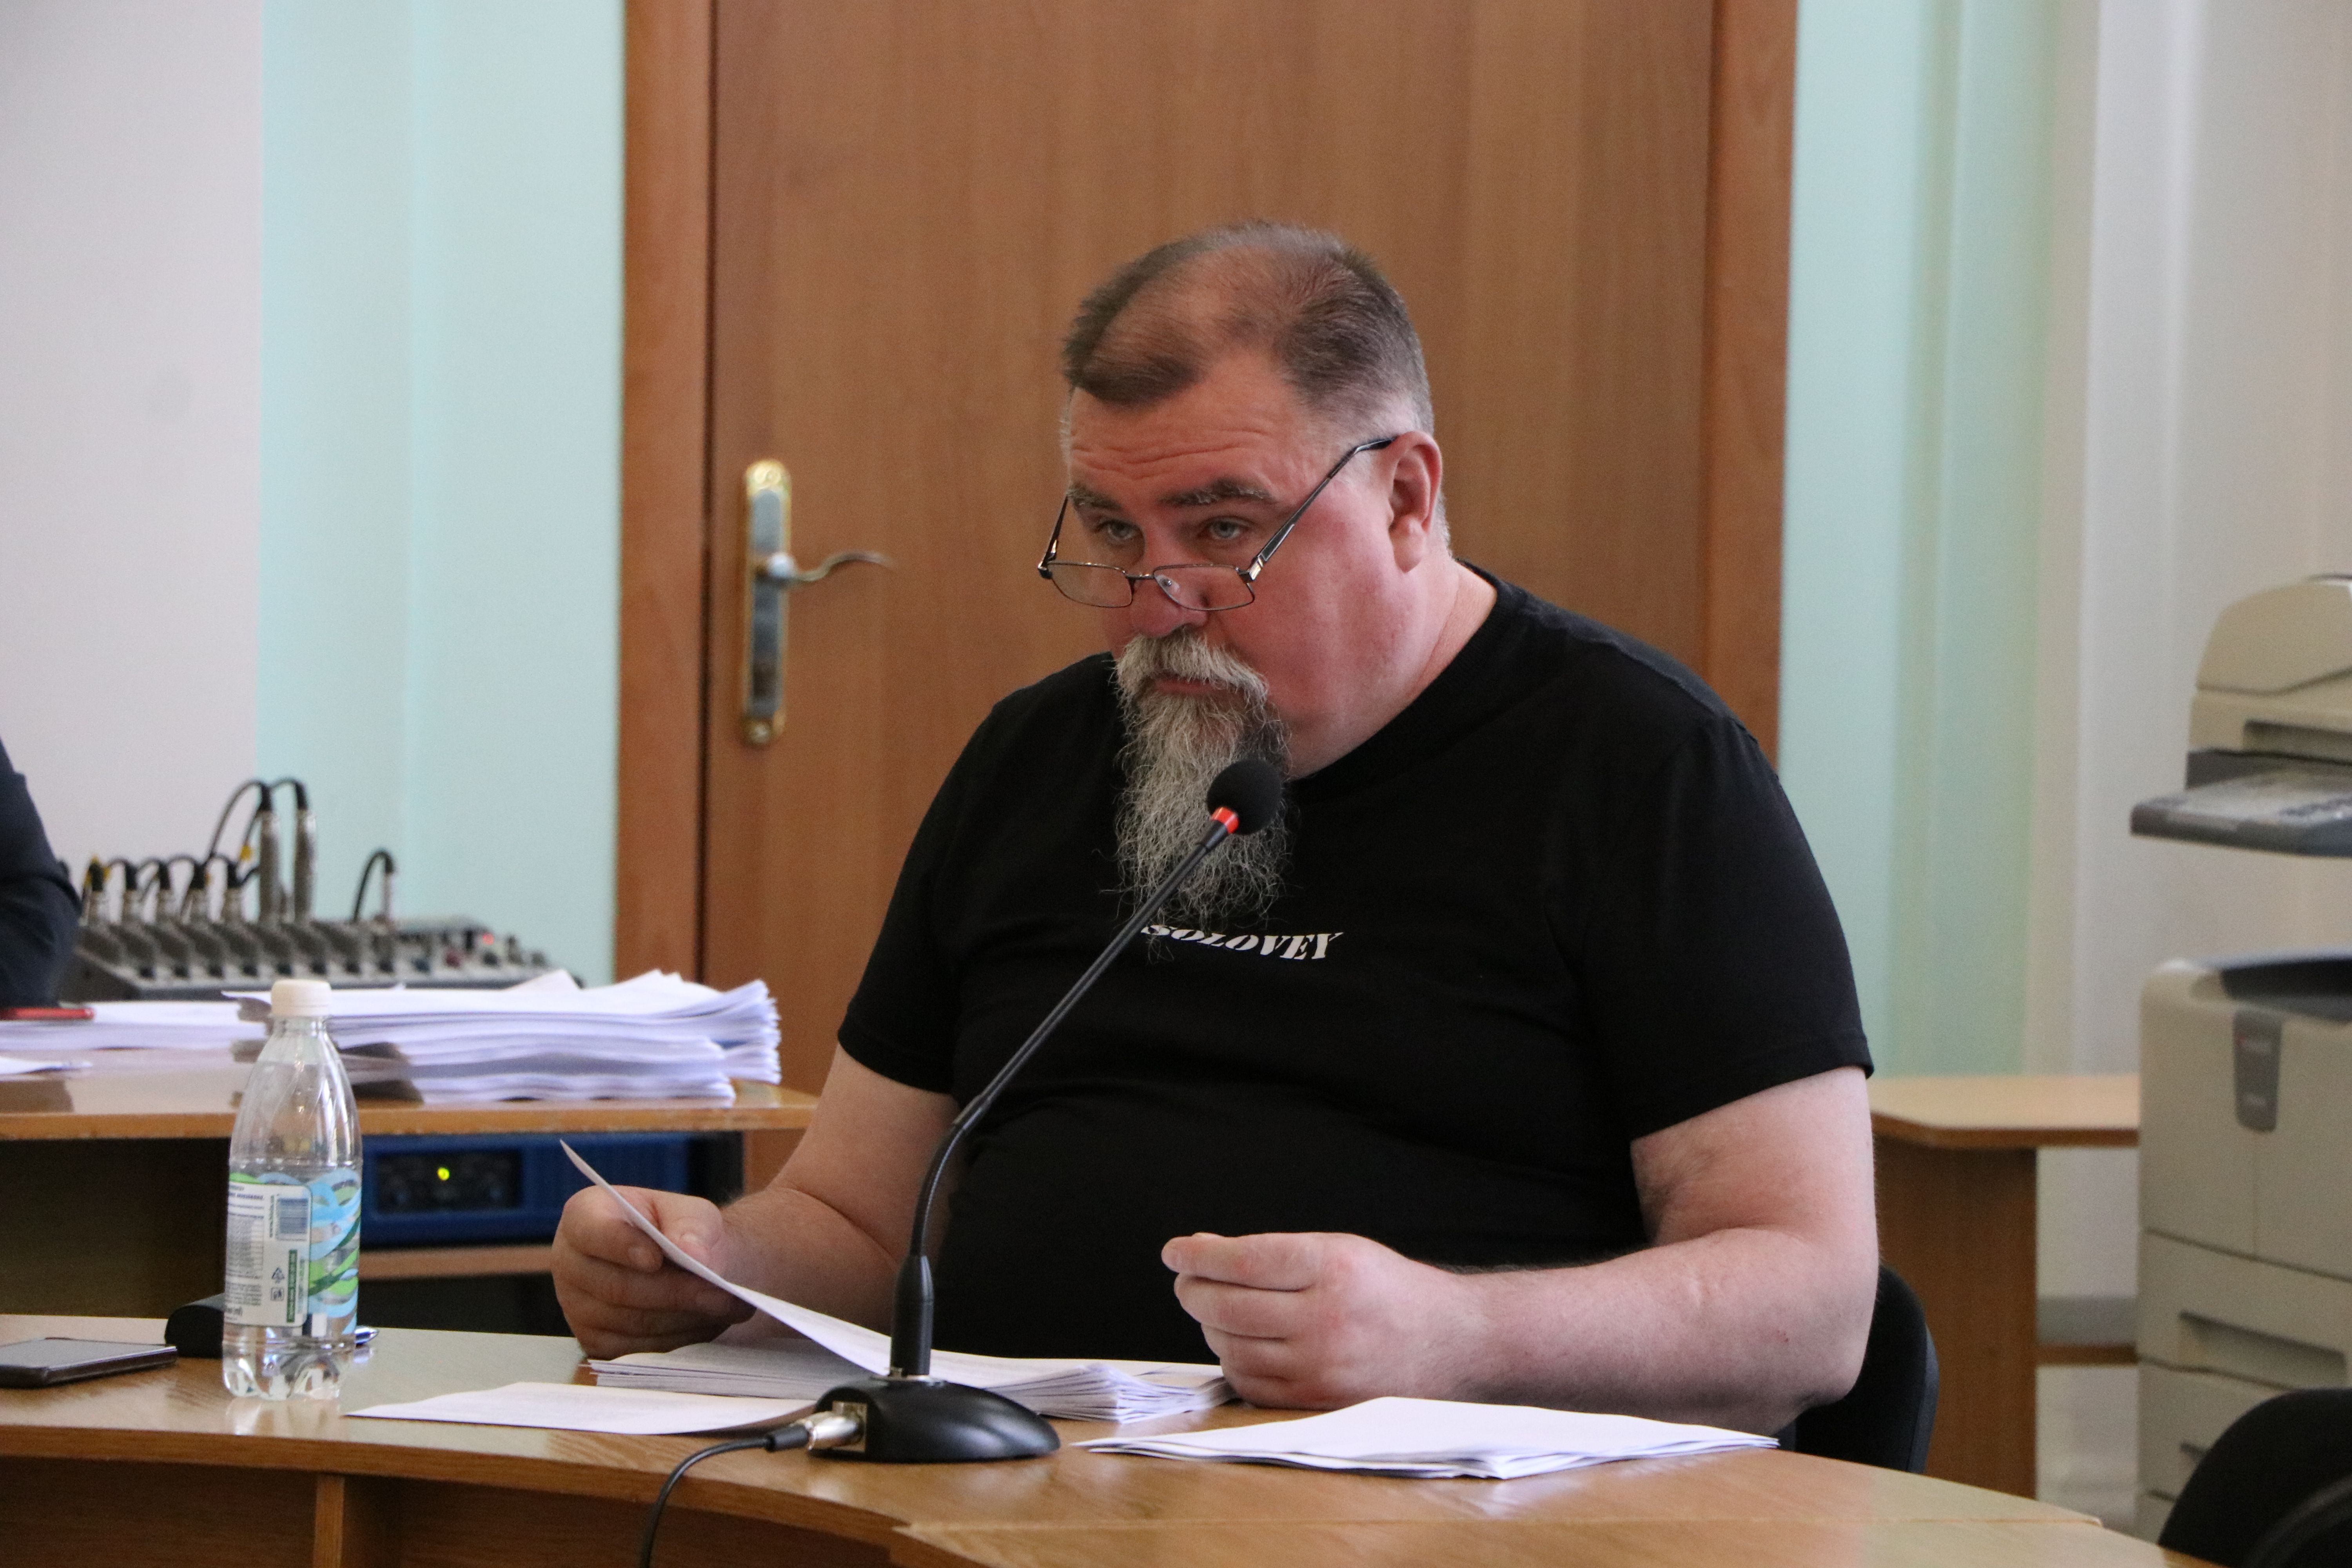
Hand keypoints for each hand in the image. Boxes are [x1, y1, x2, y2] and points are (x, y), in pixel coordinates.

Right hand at [551, 1184, 751, 1357]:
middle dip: (675, 1291)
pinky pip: (636, 1350)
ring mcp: (577, 1309)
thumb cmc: (680, 1231)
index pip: (592, 1232)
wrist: (684, 1262)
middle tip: (721, 1292)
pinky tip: (705, 1324)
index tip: (657, 1257)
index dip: (622, 1246)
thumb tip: (695, 1257)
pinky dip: (676, 1340)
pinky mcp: (595, 1343)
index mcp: (583, 1217)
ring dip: (683, 1318)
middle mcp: (569, 1264)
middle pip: (617, 1287)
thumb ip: (692, 1226)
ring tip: (725, 1305)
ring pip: (630, 1322)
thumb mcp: (690, 1212)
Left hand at [1163, 1231, 1475, 1407]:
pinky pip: (1249, 1384)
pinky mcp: (1318, 1400)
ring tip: (1217, 1310)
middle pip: (1227, 1305)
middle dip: (1193, 1290)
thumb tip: (1201, 1253)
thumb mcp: (1338, 1250)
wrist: (1449, 1341)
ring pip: (1231, 1347)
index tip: (1175, 1251)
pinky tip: (1239, 1343)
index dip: (1198, 1255)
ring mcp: (1321, 1366)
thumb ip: (1273, 1253)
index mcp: (1333, 1267)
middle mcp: (1326, 1318)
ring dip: (1210, 1326)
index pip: (1243, 1259)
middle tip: (1188, 1281)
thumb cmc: (1385, 1290)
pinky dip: (1233, 1361)